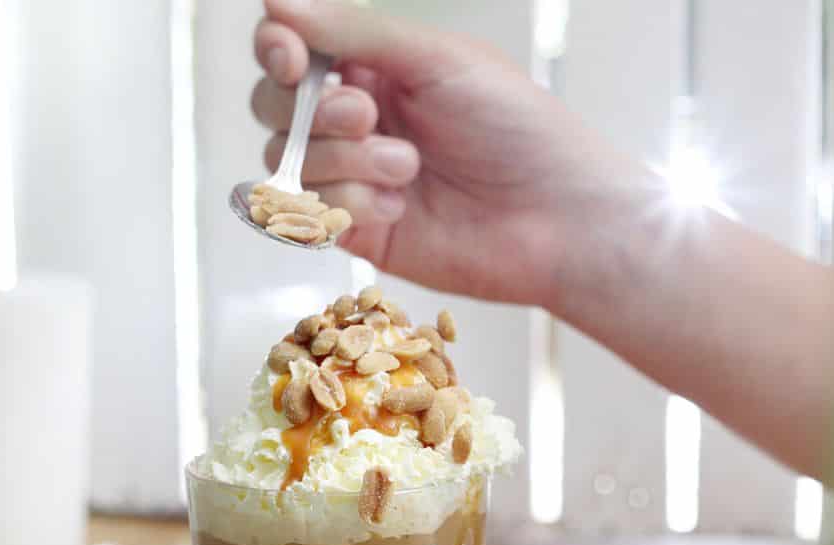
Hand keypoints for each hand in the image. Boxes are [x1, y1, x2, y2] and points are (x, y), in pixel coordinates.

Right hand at [251, 0, 634, 309]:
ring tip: (408, 168)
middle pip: (274, 107)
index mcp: (379, 68)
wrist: (559, 218)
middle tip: (368, 115)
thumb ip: (353, 31)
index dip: (277, 50)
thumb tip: (276, 1)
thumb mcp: (438, 59)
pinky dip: (347, 207)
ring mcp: (358, 178)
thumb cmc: (520, 130)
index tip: (289, 57)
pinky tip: (399, 209)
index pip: (293, 49)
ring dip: (343, 161)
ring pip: (289, 161)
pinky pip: (312, 215)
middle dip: (311, 110)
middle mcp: (363, 121)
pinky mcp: (362, 233)